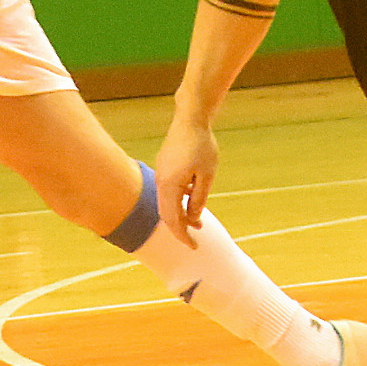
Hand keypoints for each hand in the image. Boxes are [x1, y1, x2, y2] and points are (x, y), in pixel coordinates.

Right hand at [155, 114, 219, 246]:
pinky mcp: (163, 168)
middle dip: (180, 229)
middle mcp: (160, 182)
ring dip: (180, 214)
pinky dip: (177, 201)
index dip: (183, 236)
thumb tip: (193, 219)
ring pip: (166, 203)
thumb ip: (198, 199)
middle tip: (195, 239)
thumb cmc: (202, 146)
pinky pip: (167, 192)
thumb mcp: (207, 176)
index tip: (194, 246)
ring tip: (197, 221)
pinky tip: (190, 199)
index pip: (173, 220)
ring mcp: (159, 174)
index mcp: (170, 186)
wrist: (190, 119)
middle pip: (166, 214)